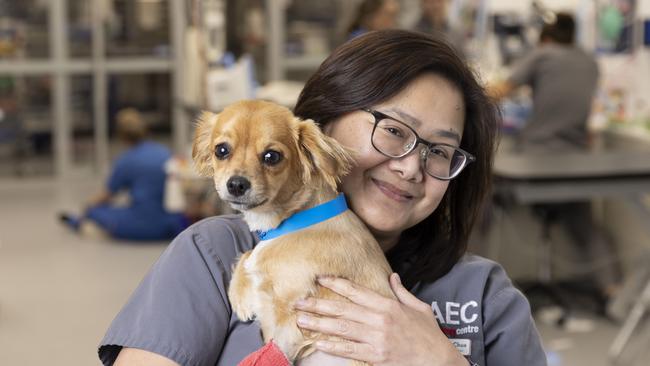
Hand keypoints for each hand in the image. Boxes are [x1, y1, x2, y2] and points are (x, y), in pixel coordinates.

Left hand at [294, 274, 467, 365]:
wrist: (438, 361)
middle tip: (299, 301)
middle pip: (343, 309)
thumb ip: (402, 292)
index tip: (320, 280)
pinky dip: (332, 346)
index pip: (356, 291)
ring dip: (319, 324)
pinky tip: (318, 343)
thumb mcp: (419, 308)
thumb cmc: (429, 335)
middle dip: (318, 305)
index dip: (336, 284)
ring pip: (342, 329)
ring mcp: (376, 339)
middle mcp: (379, 320)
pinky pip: (349, 350)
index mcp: (388, 305)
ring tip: (301, 320)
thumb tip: (392, 276)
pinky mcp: (376, 356)